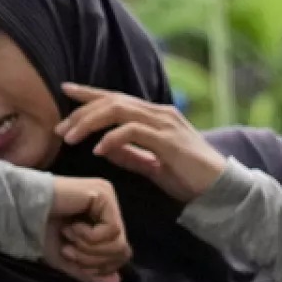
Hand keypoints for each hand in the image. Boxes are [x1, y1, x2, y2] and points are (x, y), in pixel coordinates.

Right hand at [44, 176, 130, 281]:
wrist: (19, 210)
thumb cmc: (39, 231)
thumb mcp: (67, 257)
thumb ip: (90, 270)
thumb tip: (117, 281)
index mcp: (103, 218)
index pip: (121, 253)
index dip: (100, 267)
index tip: (73, 260)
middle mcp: (110, 206)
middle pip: (123, 250)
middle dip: (93, 261)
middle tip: (69, 251)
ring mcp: (109, 197)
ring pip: (119, 243)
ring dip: (88, 249)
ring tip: (68, 237)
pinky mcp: (104, 194)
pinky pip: (112, 229)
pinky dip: (89, 237)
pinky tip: (71, 226)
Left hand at [56, 84, 227, 202]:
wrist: (221, 189)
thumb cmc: (190, 178)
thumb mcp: (153, 165)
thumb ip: (131, 154)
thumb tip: (105, 147)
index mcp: (156, 117)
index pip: (117, 99)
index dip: (90, 93)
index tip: (65, 92)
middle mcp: (160, 113)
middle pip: (112, 100)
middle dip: (81, 111)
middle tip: (59, 127)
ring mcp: (165, 124)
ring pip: (118, 110)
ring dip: (90, 122)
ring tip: (70, 137)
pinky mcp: (168, 140)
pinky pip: (133, 131)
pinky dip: (112, 138)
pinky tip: (99, 150)